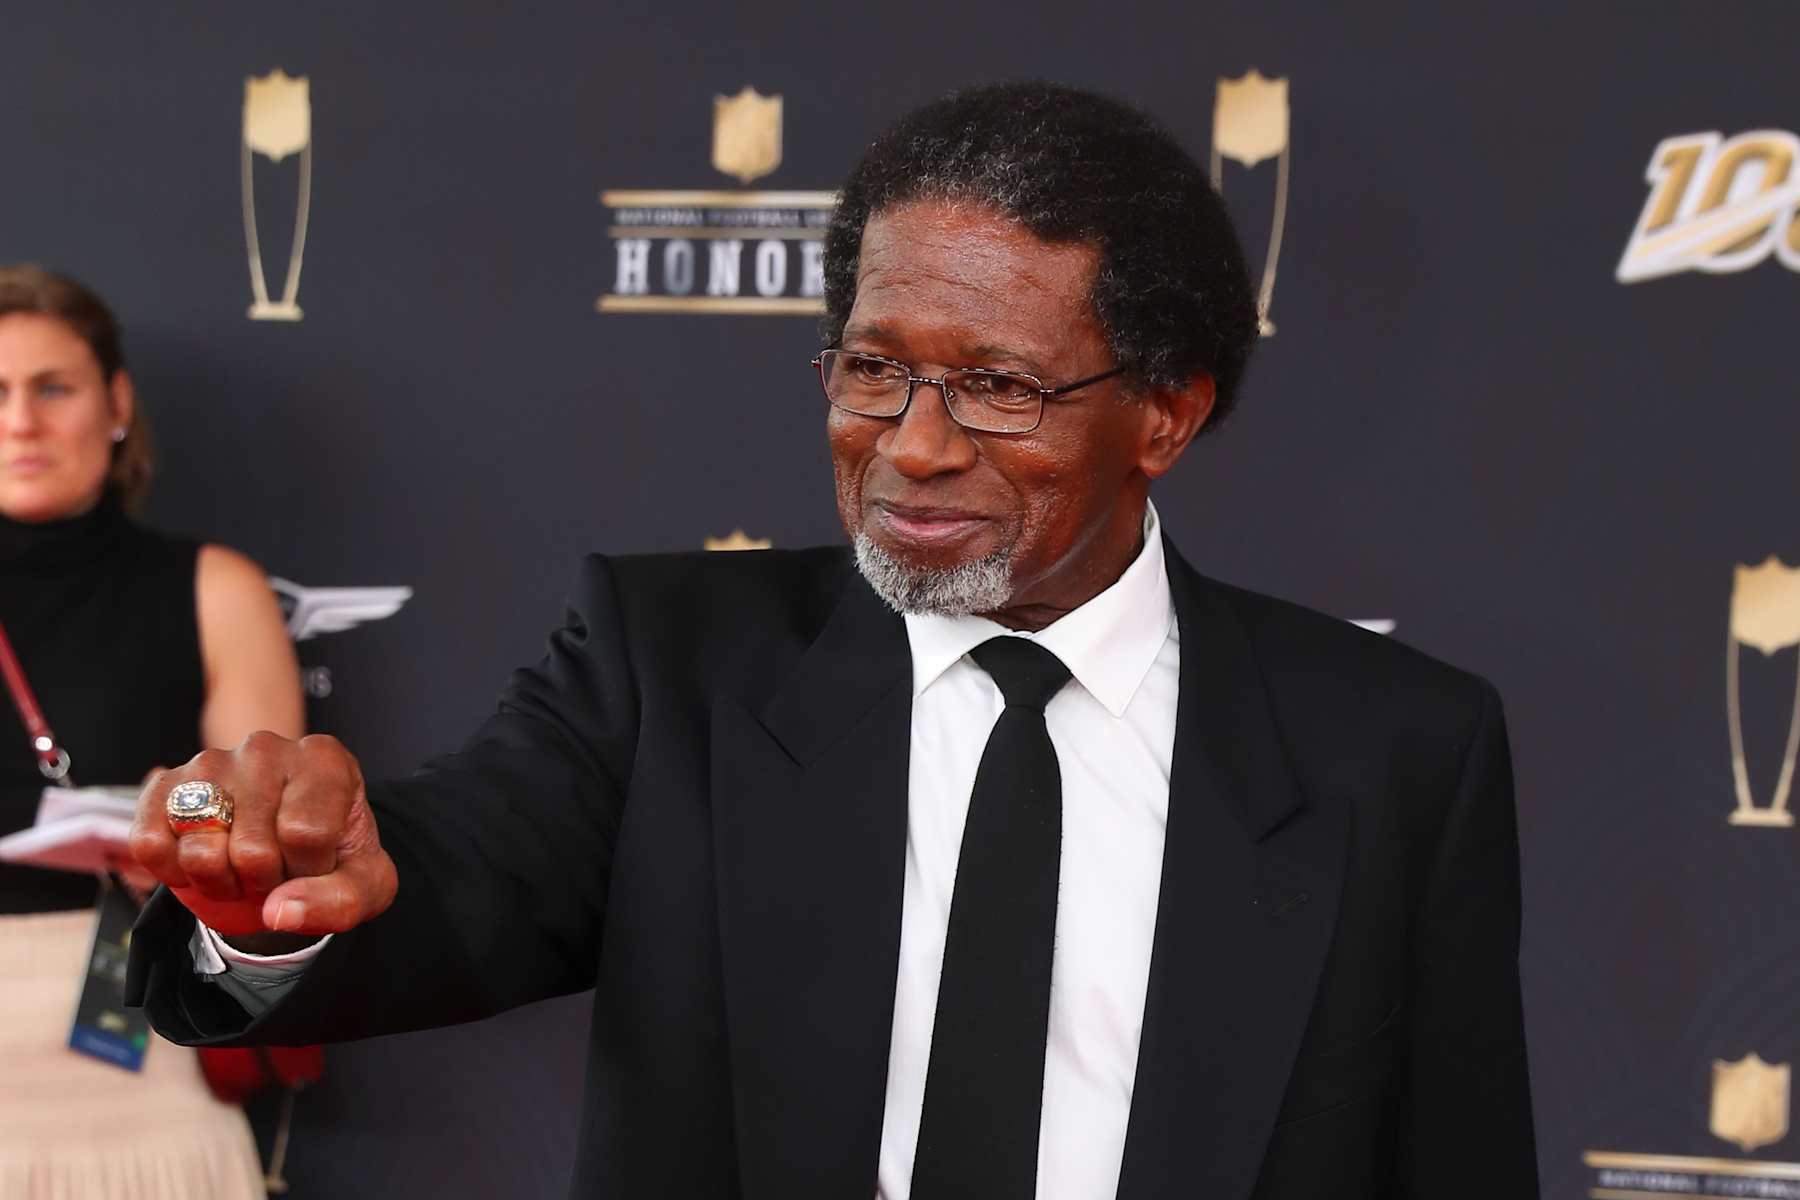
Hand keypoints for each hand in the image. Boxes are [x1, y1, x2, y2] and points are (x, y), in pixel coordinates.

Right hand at [129, 732, 397, 937]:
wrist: (286, 847)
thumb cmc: (332, 857)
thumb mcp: (365, 885)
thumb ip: (341, 901)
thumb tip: (279, 911)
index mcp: (324, 760)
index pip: (306, 832)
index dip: (309, 869)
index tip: (314, 861)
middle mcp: (265, 748)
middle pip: (253, 850)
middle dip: (264, 881)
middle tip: (275, 868)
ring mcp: (210, 761)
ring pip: (200, 851)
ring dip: (220, 881)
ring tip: (240, 863)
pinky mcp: (164, 785)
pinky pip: (150, 844)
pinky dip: (174, 873)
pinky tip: (204, 859)